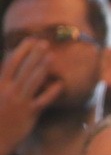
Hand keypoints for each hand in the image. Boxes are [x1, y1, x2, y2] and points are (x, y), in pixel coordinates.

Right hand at [0, 38, 62, 154]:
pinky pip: (43, 100)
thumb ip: (5, 83)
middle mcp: (9, 91)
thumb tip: (12, 72)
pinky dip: (52, 91)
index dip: (21, 50)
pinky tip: (60, 84)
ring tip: (51, 56)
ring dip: (42, 67)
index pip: (10, 63)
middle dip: (33, 54)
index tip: (30, 41)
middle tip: (44, 42)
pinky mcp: (30, 114)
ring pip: (32, 80)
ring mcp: (20, 102)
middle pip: (22, 68)